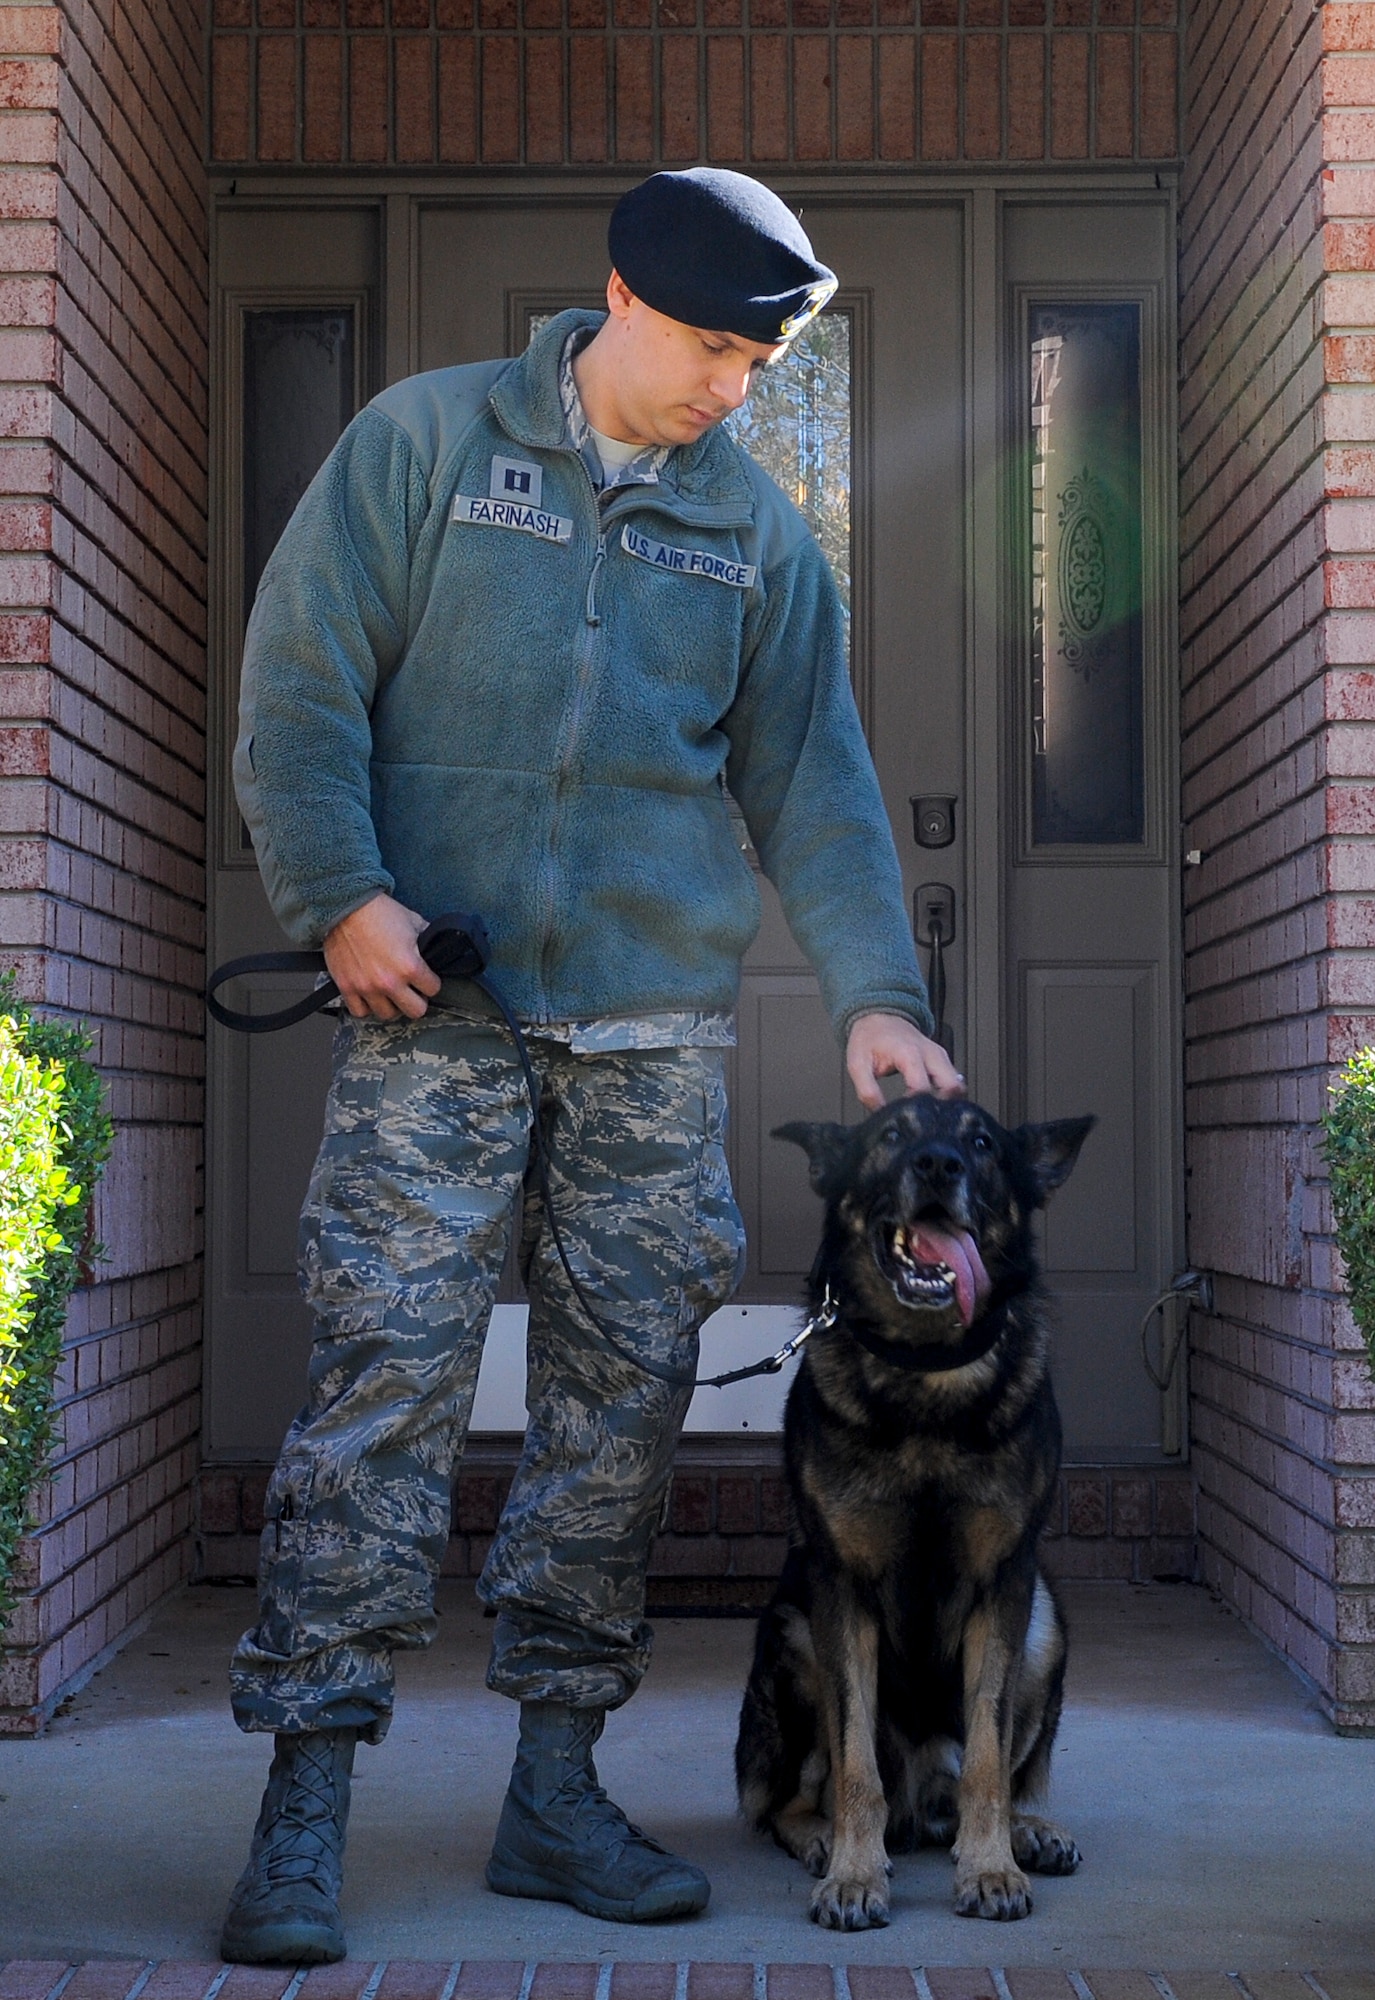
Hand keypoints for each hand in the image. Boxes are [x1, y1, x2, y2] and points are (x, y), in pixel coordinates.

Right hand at [323, 893, 441, 1020]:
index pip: (434, 989)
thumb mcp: (414, 922)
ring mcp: (367, 987)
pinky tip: (370, 996)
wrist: (346, 906)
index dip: (432, 983)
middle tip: (412, 991)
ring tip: (391, 994)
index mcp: (410, 966)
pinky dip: (366, 1007)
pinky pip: (360, 1012)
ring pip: (388, 1015)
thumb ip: (428, 940)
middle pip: (415, 1011)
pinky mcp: (347, 987)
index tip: (427, 979)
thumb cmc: (380, 912)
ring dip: (392, 1005)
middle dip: (418, 1000)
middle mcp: (390, 982)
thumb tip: (437, 949)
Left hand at [845, 1012, 965, 1110]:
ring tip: (927, 1111)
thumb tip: (880, 1113)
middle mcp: (931, 1054)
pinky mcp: (942, 1059)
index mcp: (909, 1054)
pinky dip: (947, 1094)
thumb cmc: (869, 1039)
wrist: (879, 1017)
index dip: (914, 1106)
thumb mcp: (858, 1065)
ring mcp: (940, 1056)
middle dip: (941, 1106)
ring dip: (947, 1101)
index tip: (903, 1114)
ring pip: (957, 1085)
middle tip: (923, 1116)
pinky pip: (953, 1081)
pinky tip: (931, 1102)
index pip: (922, 1088)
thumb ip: (867, 1091)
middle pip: (952, 1087)